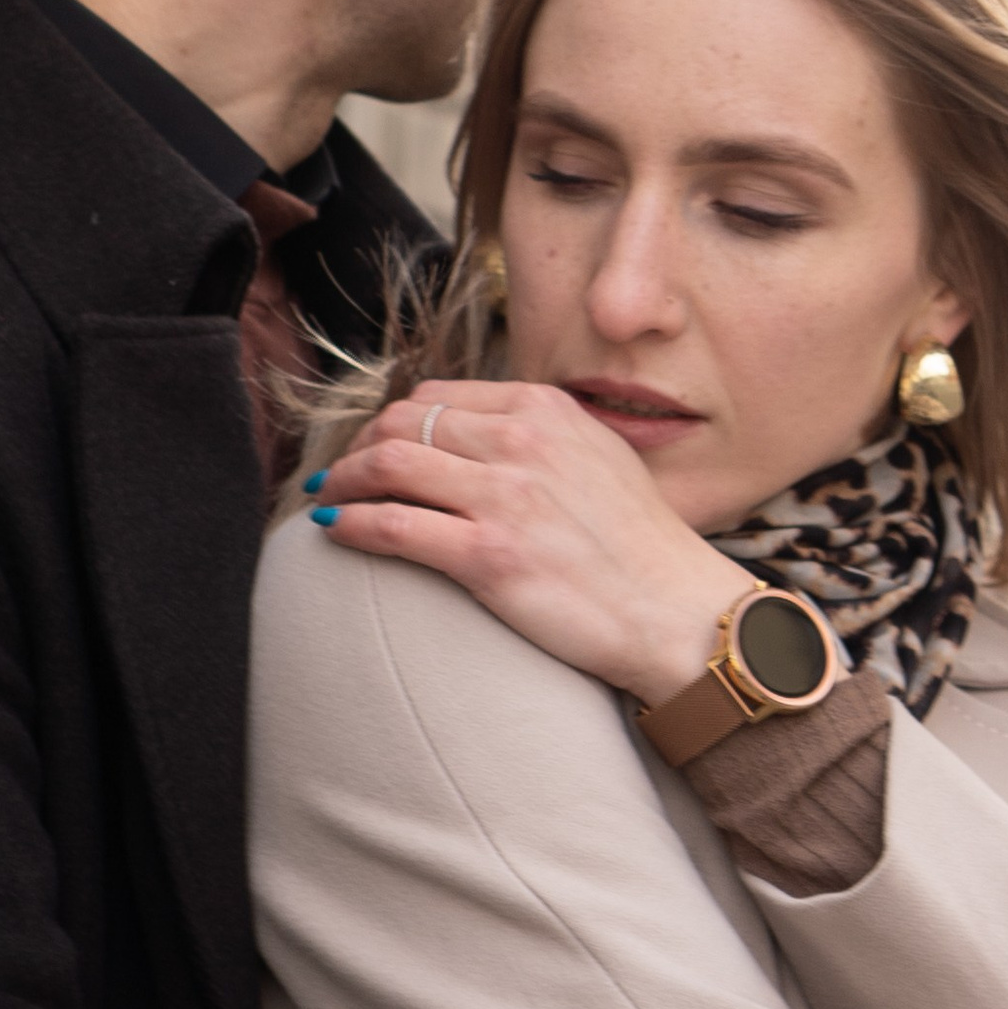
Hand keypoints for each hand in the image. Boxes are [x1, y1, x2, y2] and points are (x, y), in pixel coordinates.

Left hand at [306, 382, 752, 703]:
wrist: (677, 613)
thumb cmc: (642, 547)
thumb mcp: (600, 457)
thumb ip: (544, 437)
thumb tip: (481, 436)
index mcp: (546, 410)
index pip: (437, 395)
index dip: (392, 420)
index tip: (375, 446)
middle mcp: (523, 440)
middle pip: (403, 420)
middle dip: (359, 446)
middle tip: (342, 475)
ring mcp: (505, 496)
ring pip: (389, 463)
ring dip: (345, 480)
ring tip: (330, 500)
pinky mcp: (489, 555)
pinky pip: (392, 525)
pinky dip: (350, 523)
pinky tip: (333, 532)